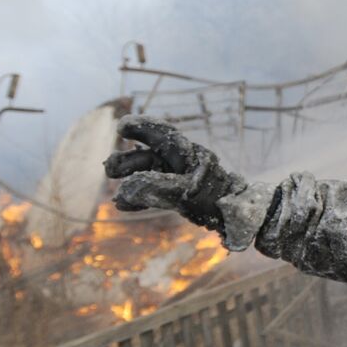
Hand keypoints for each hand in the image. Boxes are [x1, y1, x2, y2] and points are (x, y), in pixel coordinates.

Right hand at [104, 115, 247, 231]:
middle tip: (110, 169)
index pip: (163, 134)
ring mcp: (181, 179)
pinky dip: (139, 197)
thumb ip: (155, 188)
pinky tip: (123, 205)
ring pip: (149, 174)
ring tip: (113, 188)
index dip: (141, 127)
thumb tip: (125, 189)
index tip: (121, 127)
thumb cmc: (216, 200)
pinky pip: (154, 192)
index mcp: (188, 154)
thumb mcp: (184, 193)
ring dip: (130, 179)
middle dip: (128, 160)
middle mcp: (183, 163)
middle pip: (150, 155)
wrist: (236, 219)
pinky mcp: (180, 195)